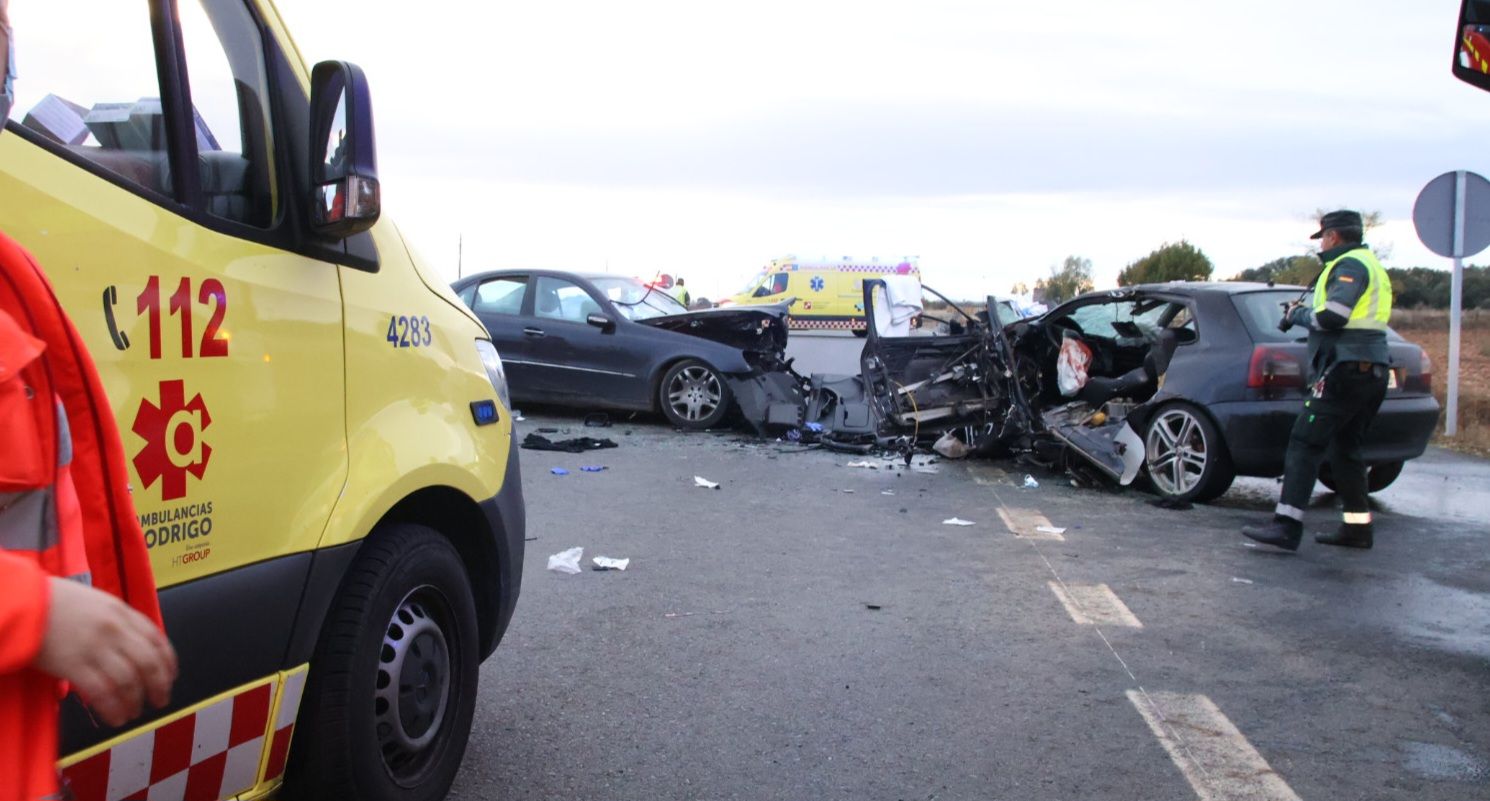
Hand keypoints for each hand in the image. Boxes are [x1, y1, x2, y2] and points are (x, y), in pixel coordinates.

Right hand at [32, 578, 177, 727]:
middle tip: (161, 700)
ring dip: (136, 701)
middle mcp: (114, 629)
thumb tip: (135, 644)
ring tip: (135, 712)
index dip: (168, 661)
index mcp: (122, 612)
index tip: (171, 675)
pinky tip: (117, 717)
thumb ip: (119, 621)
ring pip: (129, 681)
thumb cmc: (56, 602)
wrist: (25, 603)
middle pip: (148, 663)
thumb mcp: (97, 602)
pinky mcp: (74, 666)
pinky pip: (102, 693)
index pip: (157, 639)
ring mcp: (96, 648)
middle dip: (159, 685)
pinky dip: (114, 708)